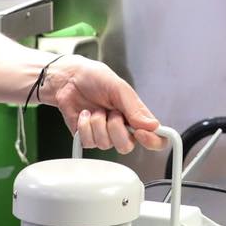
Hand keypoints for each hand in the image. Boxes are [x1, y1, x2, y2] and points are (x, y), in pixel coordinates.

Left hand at [41, 57, 163, 152]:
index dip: (152, 141)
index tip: (141, 133)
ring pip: (105, 144)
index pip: (156, 138)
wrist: (69, 78)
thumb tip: (153, 126)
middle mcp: (123, 128)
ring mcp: (105, 134)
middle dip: (115, 128)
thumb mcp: (119, 88)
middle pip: (127, 146)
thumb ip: (135, 108)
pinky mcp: (87, 137)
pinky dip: (84, 126)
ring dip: (97, 123)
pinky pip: (89, 142)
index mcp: (137, 116)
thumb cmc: (95, 78)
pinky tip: (84, 114)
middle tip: (111, 111)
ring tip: (95, 109)